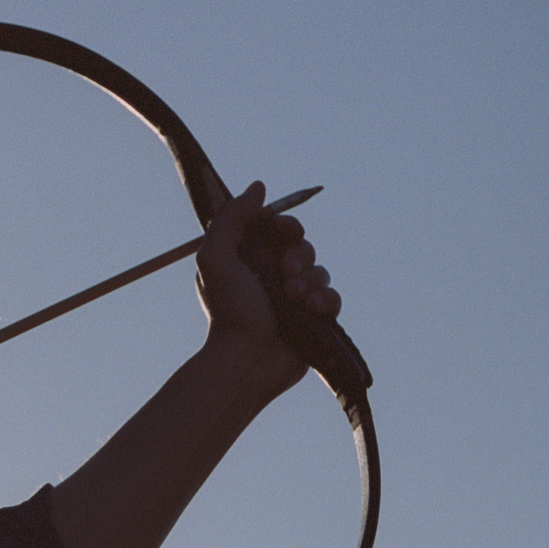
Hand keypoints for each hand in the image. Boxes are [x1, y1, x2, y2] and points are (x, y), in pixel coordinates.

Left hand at [195, 181, 341, 403]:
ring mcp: (292, 299)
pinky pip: (332, 297)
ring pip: (319, 271)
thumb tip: (259, 187)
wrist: (247, 360)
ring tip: (292, 298)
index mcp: (246, 261)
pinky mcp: (311, 319)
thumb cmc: (228, 311)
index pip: (275, 230)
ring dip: (309, 280)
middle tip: (285, 272)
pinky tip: (309, 310)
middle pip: (302, 247)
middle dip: (299, 255)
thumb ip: (232, 218)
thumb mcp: (216, 257)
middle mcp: (269, 277)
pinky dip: (324, 300)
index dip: (284, 225)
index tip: (285, 230)